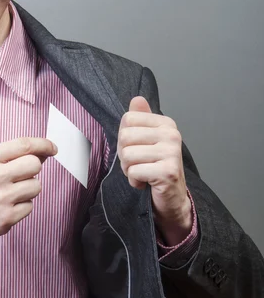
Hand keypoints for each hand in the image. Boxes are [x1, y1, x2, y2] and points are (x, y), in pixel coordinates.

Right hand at [0, 137, 56, 261]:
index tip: (52, 148)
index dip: (44, 144)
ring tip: (10, 193)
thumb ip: (7, 156)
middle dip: (32, 170)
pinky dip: (22, 207)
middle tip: (21, 176)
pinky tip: (6, 207)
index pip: (25, 145)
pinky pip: (30, 207)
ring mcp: (2, 199)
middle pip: (35, 165)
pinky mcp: (6, 218)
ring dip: (28, 189)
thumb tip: (41, 152)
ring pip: (36, 186)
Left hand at [117, 96, 192, 244]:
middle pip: (125, 136)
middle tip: (137, 165)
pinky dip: (135, 181)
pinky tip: (146, 183)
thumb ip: (141, 120)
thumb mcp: (147, 142)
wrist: (172, 198)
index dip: (124, 138)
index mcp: (166, 124)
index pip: (128, 119)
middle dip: (124, 155)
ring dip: (129, 170)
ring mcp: (171, 152)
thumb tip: (136, 99)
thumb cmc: (156, 169)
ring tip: (142, 174)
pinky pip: (134, 172)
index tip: (137, 150)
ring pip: (127, 155)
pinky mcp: (167, 171)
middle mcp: (171, 134)